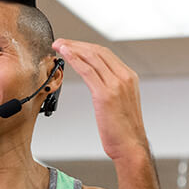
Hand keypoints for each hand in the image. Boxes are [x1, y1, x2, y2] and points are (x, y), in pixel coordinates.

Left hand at [52, 39, 146, 161]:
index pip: (105, 54)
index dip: (85, 47)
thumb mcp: (119, 104)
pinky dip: (74, 59)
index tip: (72, 46)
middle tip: (60, 42)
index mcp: (129, 77)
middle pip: (98, 52)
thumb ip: (111, 90)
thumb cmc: (123, 131)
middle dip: (77, 44)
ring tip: (58, 45)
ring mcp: (116, 84)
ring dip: (72, 49)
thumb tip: (96, 85)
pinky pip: (88, 70)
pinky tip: (65, 54)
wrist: (131, 146)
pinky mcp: (105, 94)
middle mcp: (124, 77)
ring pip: (92, 57)